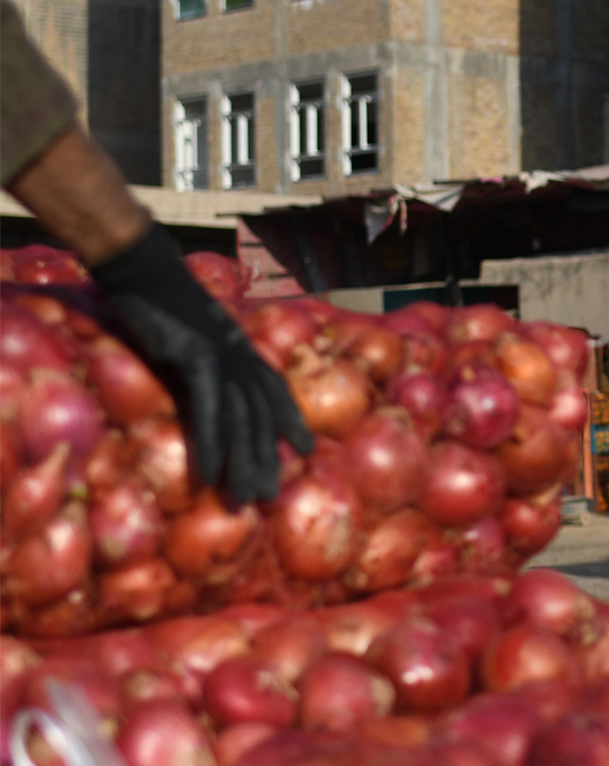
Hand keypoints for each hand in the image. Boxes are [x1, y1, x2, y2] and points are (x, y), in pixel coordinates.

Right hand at [93, 227, 313, 503]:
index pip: (276, 390)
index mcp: (244, 348)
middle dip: (267, 457)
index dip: (292, 419)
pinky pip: (209, 409)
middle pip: (262, 414)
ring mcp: (224, 354)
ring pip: (242, 418)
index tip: (306, 449)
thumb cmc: (164, 303)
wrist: (145, 268)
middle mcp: (242, 353)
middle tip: (268, 496)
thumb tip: (204, 394)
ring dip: (244, 462)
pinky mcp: (198, 356)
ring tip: (244, 497)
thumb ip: (204, 365)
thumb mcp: (192, 338)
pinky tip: (210, 474)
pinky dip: (212, 443)